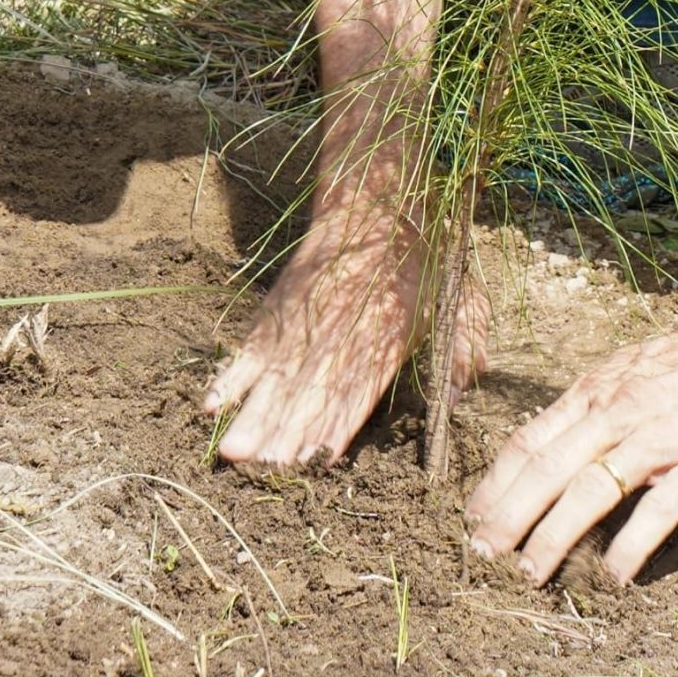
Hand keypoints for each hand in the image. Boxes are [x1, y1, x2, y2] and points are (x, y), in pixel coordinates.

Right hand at [204, 202, 485, 467]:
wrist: (374, 206)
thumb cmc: (420, 265)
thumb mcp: (458, 301)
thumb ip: (464, 350)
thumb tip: (460, 398)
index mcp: (387, 337)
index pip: (357, 390)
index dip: (334, 426)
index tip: (313, 461)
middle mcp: (341, 333)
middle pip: (308, 390)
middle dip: (284, 433)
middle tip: (261, 471)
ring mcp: (305, 321)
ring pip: (275, 375)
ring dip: (253, 415)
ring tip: (234, 453)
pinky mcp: (280, 309)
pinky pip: (251, 347)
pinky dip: (231, 375)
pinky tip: (213, 405)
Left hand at [465, 309, 677, 586]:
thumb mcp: (633, 369)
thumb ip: (596, 405)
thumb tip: (556, 444)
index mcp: (598, 391)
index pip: (530, 439)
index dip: (496, 482)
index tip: (471, 517)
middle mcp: (619, 414)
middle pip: (547, 470)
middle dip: (507, 516)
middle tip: (481, 556)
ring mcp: (660, 439)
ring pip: (589, 491)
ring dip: (552, 537)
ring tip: (528, 573)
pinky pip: (657, 510)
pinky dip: (629, 546)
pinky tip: (611, 576)